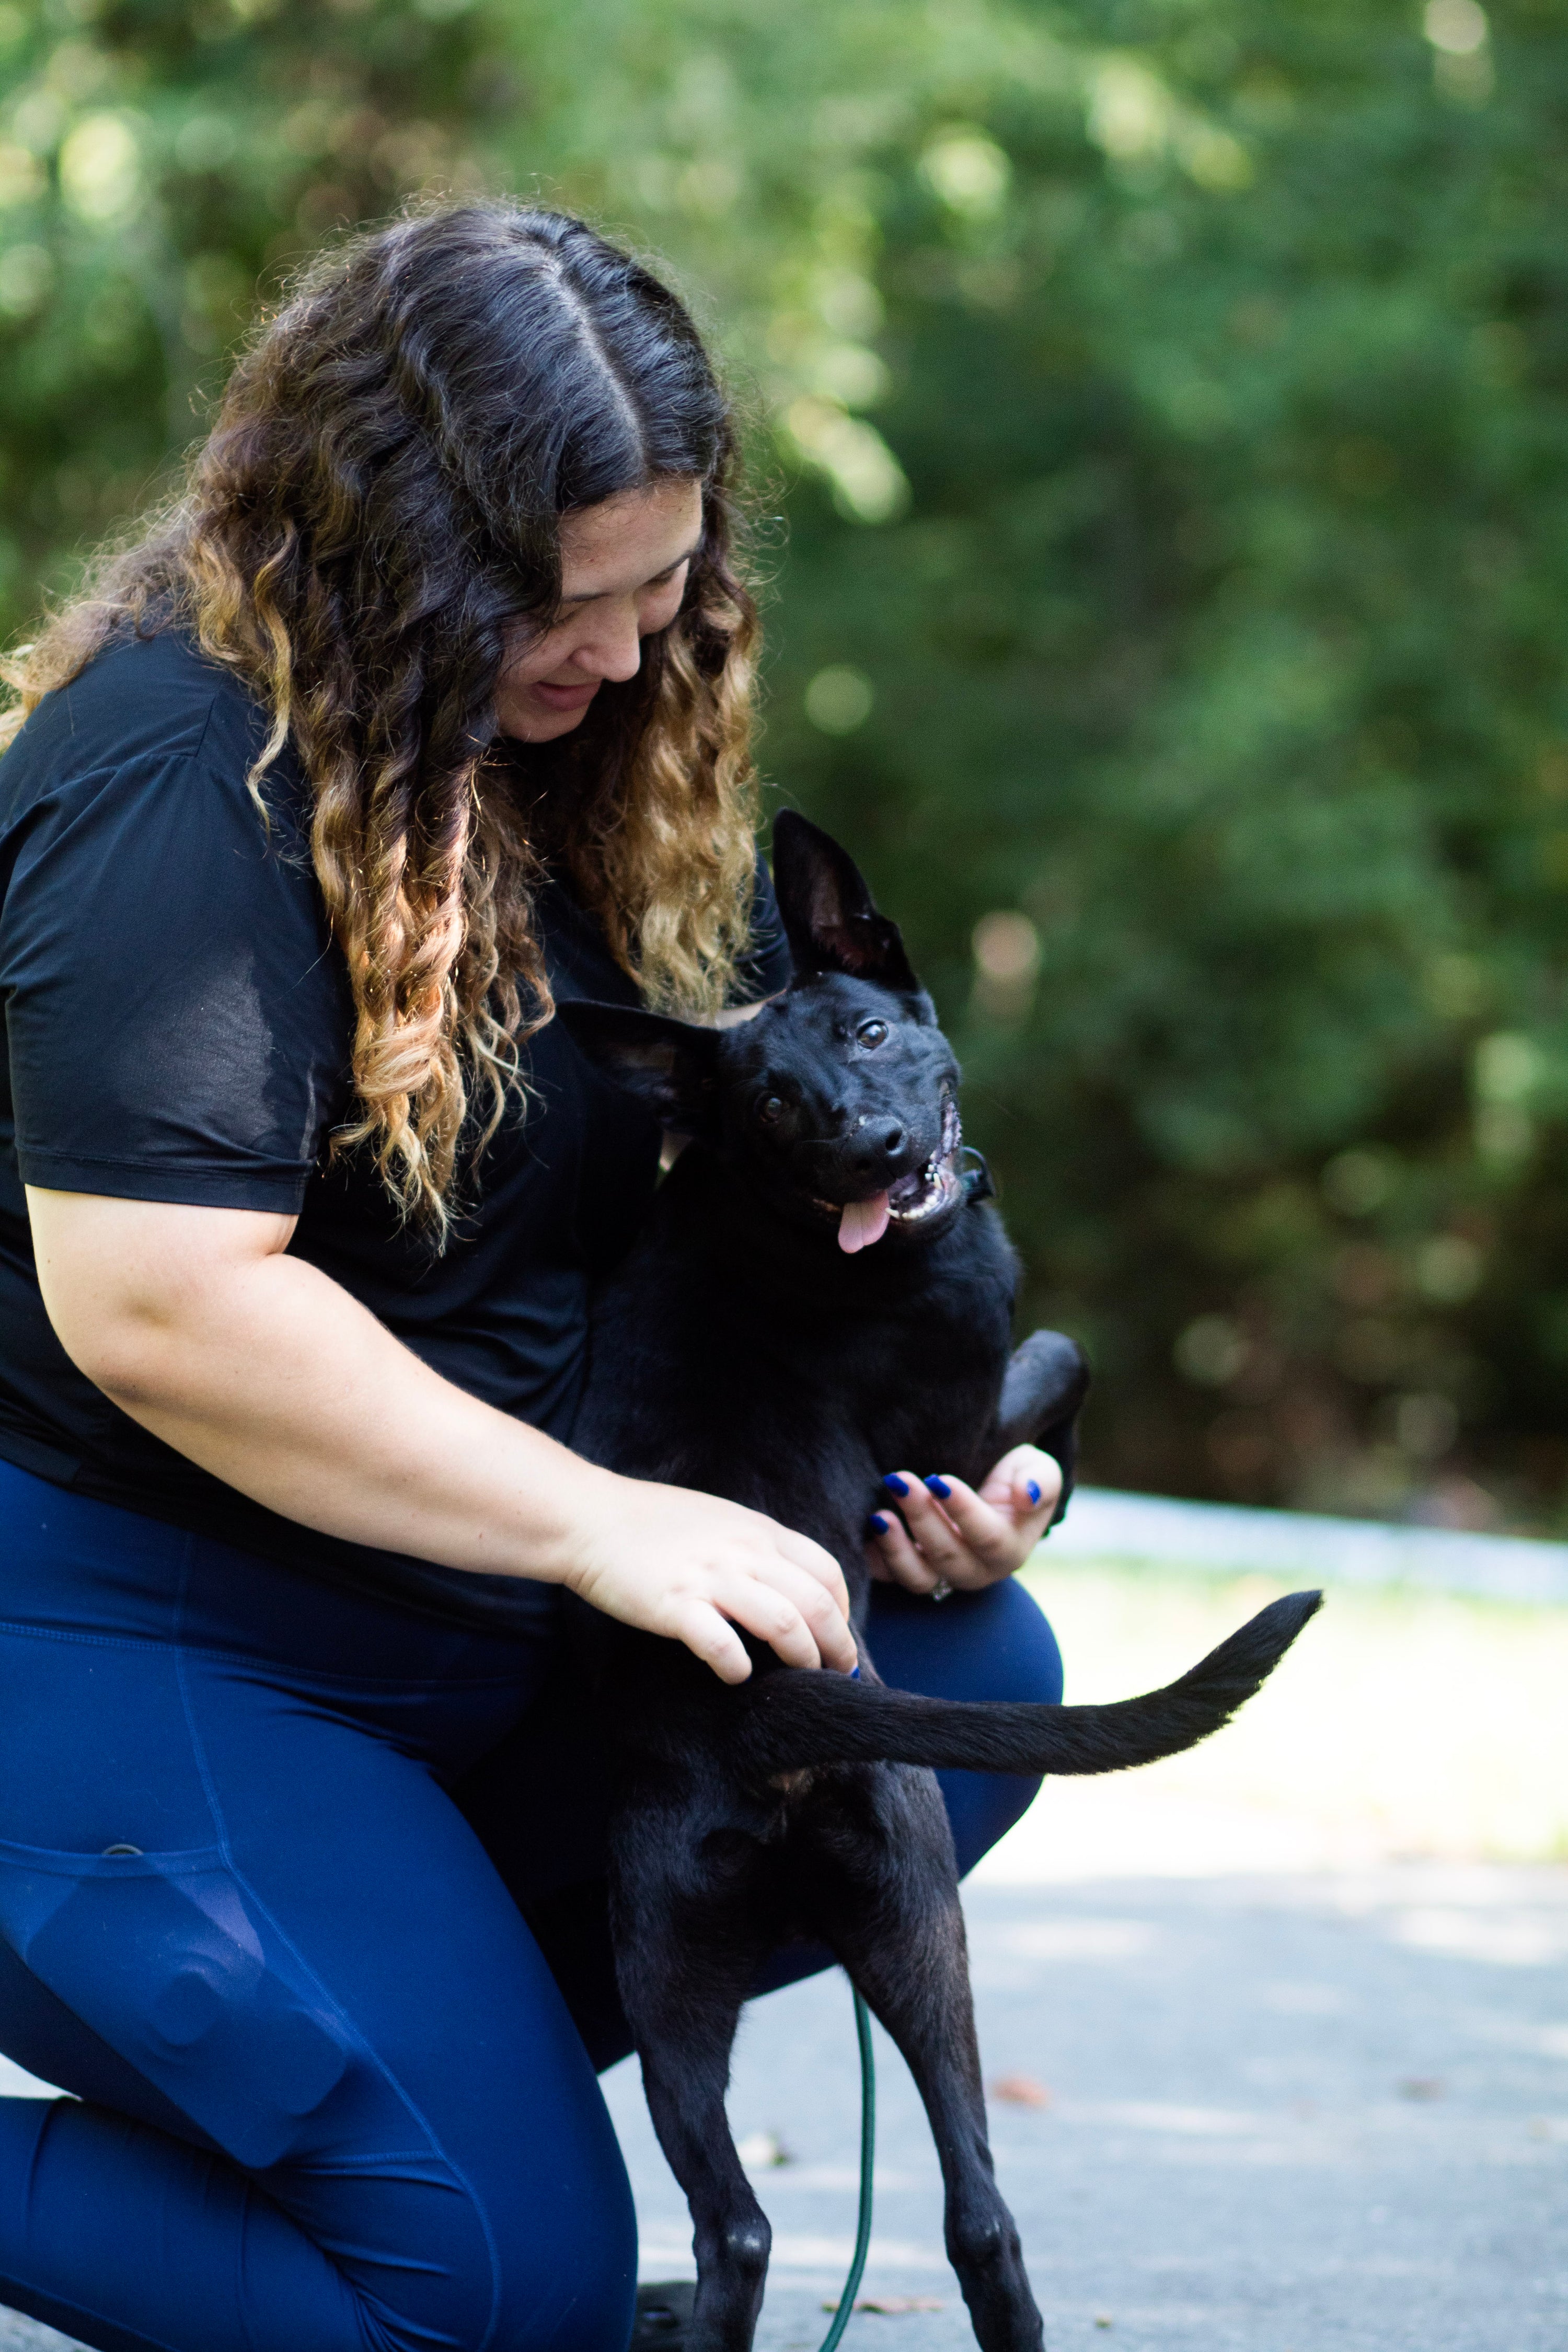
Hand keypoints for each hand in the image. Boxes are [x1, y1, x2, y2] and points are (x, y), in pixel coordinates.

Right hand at [567, 1474, 856, 1684]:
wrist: (589, 1517)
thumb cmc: (649, 1520)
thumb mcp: (719, 1519)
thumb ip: (755, 1546)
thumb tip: (785, 1581)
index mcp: (758, 1531)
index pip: (826, 1571)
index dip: (843, 1610)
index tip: (837, 1635)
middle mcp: (744, 1552)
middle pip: (817, 1604)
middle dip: (837, 1646)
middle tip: (838, 1673)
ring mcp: (711, 1578)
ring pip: (785, 1623)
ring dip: (803, 1659)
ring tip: (803, 1680)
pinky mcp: (676, 1605)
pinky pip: (723, 1645)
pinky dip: (738, 1668)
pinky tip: (737, 1676)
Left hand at [865, 1445, 1062, 1596]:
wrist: (991, 1490)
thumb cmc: (1016, 1478)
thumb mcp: (1039, 1468)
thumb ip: (1042, 1480)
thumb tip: (1028, 1493)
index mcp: (1010, 1548)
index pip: (987, 1537)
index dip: (963, 1511)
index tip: (939, 1479)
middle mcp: (977, 1570)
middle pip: (948, 1556)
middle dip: (922, 1518)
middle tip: (900, 1480)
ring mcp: (943, 1575)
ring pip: (919, 1578)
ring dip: (896, 1548)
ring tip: (880, 1515)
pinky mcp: (914, 1571)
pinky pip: (892, 1578)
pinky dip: (877, 1562)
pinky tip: (866, 1536)